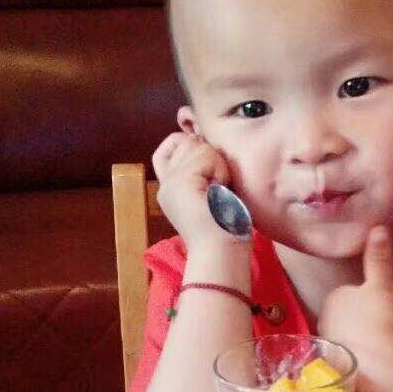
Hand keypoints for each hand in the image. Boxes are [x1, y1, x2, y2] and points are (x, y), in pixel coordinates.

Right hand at [152, 131, 236, 251]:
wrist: (223, 252)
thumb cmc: (227, 230)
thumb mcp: (213, 192)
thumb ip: (204, 169)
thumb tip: (203, 139)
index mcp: (172, 189)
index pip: (172, 145)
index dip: (190, 143)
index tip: (210, 169)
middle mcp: (166, 185)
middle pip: (187, 141)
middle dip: (211, 158)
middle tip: (219, 190)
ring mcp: (169, 182)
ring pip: (198, 145)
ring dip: (218, 166)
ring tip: (220, 194)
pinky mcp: (179, 181)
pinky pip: (206, 155)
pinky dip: (219, 172)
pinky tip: (220, 194)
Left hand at [318, 226, 392, 368]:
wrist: (377, 362)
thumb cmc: (379, 319)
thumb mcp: (382, 285)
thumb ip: (378, 258)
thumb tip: (378, 227)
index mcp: (333, 297)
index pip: (348, 296)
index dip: (365, 302)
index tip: (379, 311)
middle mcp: (323, 319)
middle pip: (344, 317)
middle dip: (358, 321)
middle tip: (379, 328)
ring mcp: (326, 343)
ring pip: (343, 336)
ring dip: (356, 339)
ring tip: (375, 345)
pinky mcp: (331, 364)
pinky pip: (344, 355)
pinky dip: (354, 356)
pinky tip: (368, 360)